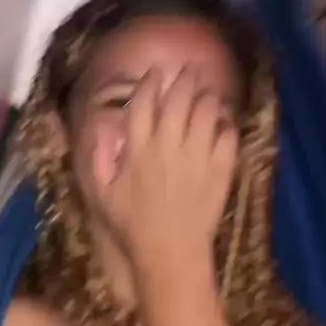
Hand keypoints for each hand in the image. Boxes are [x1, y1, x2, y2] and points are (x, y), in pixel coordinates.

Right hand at [89, 68, 237, 266]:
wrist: (171, 253)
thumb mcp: (102, 195)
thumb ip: (97, 160)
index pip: (144, 102)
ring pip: (207, 110)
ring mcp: (198, 156)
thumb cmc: (133, 226)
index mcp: (138, 149)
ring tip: (208, 94)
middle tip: (188, 72)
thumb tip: (99, 129)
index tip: (155, 73)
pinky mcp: (221, 169)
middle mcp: (169, 145)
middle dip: (184, 79)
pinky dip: (227, 125)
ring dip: (207, 97)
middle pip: (179, 98)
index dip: (150, 82)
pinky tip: (223, 123)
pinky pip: (228, 136)